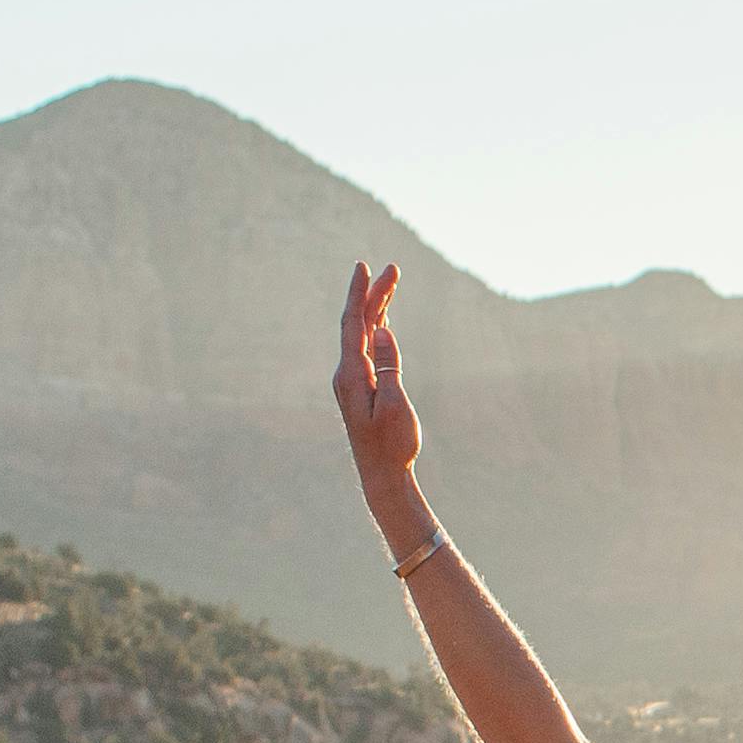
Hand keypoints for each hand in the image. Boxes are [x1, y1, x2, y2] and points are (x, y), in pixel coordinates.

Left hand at [335, 259, 423, 484]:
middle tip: (392, 269)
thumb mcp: (395, 404)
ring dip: (376, 309)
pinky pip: (366, 348)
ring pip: (362, 334)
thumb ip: (388, 364)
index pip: (352, 324)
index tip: (364, 267)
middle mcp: (347, 373)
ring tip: (391, 284)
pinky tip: (382, 318)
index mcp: (352, 374)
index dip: (359, 294)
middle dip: (373, 295)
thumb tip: (381, 329)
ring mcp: (353, 379)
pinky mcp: (361, 386)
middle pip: (358, 324)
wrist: (382, 475)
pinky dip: (375, 328)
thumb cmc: (392, 444)